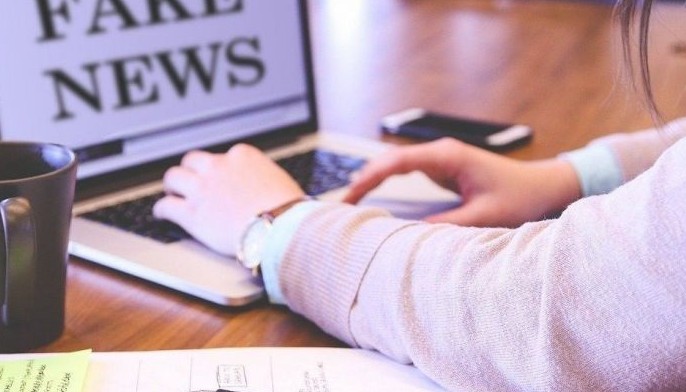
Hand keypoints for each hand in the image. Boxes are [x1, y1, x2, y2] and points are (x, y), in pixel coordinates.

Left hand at [153, 144, 304, 254]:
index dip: (220, 169)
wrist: (280, 228)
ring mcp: (203, 189)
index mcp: (242, 156)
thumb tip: (265, 188)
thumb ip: (264, 179)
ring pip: (174, 177)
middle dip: (191, 170)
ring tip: (172, 193)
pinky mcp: (192, 214)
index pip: (224, 156)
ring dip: (172, 185)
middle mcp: (219, 167)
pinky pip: (166, 206)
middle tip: (190, 181)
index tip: (220, 178)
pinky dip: (162, 210)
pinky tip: (162, 214)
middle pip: (193, 160)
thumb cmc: (288, 209)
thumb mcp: (280, 181)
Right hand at [344, 138, 580, 227]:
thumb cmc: (520, 197)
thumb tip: (410, 235)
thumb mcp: (485, 216)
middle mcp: (441, 153)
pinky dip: (387, 183)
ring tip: (350, 202)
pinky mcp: (443, 168)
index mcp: (448, 156)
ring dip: (373, 180)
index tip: (350, 196)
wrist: (543, 186)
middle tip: (341, 205)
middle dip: (364, 179)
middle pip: (390, 160)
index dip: (370, 177)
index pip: (397, 162)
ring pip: (395, 165)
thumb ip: (448, 225)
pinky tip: (373, 196)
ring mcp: (441, 159)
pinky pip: (406, 172)